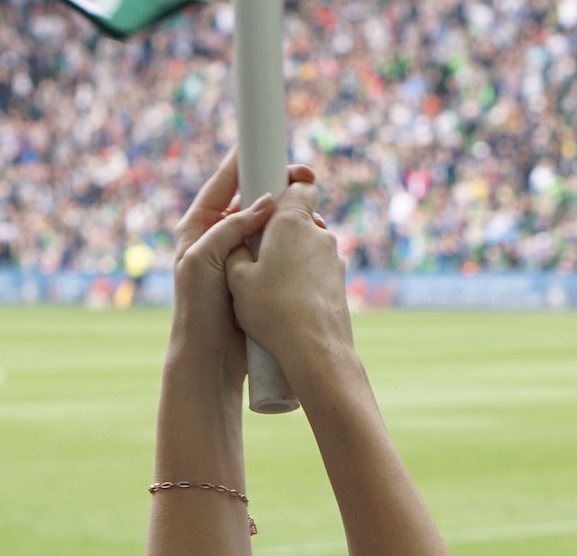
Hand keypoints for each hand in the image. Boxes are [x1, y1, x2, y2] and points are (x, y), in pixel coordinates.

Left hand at [167, 152, 315, 373]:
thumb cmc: (198, 310)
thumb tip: (265, 201)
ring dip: (291, 216)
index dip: (249, 161)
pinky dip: (295, 242)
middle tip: (307, 180)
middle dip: (280, 188)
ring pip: (271, 224)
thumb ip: (231, 227)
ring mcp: (240, 256)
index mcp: (199, 225)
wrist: (209, 358)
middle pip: (254, 199)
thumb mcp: (205, 260)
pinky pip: (279, 249)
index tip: (273, 148)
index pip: (226, 182)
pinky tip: (312, 239)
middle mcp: (219, 236)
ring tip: (313, 215)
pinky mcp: (257, 276)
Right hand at [225, 179, 353, 377]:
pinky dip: (306, 277)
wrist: (314, 348)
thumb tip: (239, 241)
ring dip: (294, 255)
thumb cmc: (272, 310)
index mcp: (291, 221)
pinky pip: (319, 270)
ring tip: (272, 281)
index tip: (273, 195)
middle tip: (261, 247)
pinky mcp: (341, 282)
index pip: (300, 185)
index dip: (288, 187)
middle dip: (284, 227)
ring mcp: (334, 259)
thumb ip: (236, 250)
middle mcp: (319, 234)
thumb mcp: (237, 278)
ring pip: (311, 246)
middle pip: (303, 217)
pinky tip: (290, 299)